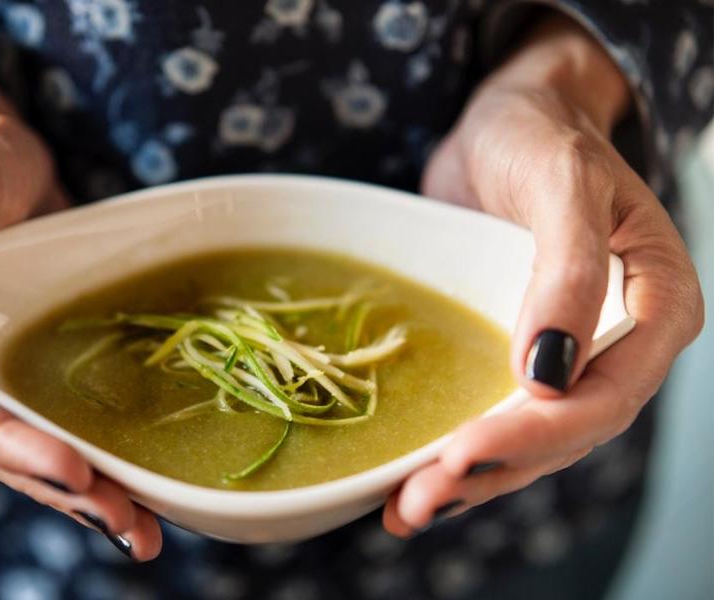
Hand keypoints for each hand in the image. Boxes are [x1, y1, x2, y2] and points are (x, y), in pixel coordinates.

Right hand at [0, 68, 161, 559]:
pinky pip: (38, 425)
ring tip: (135, 527)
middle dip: (50, 485)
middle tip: (122, 520)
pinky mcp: (8, 373)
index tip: (70, 468)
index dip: (2, 444)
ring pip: (13, 448)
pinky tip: (125, 491)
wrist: (4, 161)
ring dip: (73, 493)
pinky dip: (80, 461)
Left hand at [383, 15, 703, 535]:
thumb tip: (550, 373)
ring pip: (526, 440)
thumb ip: (570, 271)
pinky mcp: (514, 353)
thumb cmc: (541, 136)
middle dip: (492, 472)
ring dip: (469, 481)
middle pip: (562, 434)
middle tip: (417, 499)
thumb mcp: (560, 184)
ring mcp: (565, 356)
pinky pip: (494, 416)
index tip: (463, 452)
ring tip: (404, 510)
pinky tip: (410, 485)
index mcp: (654, 309)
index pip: (605, 398)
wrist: (505, 124)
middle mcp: (616, 347)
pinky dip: (456, 455)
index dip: (535, 435)